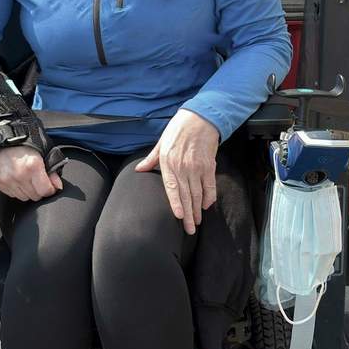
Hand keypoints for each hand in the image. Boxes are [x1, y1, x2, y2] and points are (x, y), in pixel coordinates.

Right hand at [0, 146, 63, 201]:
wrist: (6, 139)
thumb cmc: (27, 145)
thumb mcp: (45, 154)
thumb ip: (52, 171)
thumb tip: (57, 186)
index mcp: (33, 166)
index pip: (45, 191)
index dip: (50, 189)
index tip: (49, 186)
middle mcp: (19, 174)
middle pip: (35, 196)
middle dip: (38, 190)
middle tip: (36, 179)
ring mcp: (7, 179)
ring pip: (23, 197)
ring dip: (27, 191)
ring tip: (25, 178)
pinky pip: (11, 194)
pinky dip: (16, 189)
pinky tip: (16, 178)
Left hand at [135, 109, 218, 234]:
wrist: (199, 118)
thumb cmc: (178, 129)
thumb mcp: (161, 142)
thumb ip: (151, 158)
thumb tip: (139, 169)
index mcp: (168, 163)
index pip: (172, 188)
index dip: (176, 204)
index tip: (179, 217)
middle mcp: (183, 167)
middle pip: (186, 196)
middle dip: (188, 215)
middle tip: (189, 230)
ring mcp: (197, 167)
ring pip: (198, 193)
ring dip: (198, 210)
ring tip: (197, 223)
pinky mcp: (209, 166)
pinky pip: (210, 185)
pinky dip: (209, 197)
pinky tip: (207, 206)